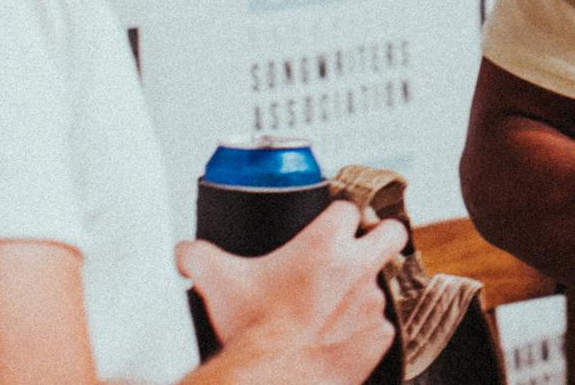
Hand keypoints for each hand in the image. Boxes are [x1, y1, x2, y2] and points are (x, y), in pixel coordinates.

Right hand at [177, 199, 405, 382]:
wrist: (274, 377)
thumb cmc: (253, 330)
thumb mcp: (217, 282)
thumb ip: (197, 257)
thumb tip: (185, 252)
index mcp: (326, 242)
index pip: (348, 207)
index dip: (337, 215)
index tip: (329, 226)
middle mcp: (358, 266)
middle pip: (390, 230)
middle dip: (379, 235)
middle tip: (362, 247)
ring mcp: (374, 302)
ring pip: (383, 282)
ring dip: (365, 289)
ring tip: (337, 304)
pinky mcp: (380, 335)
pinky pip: (381, 324)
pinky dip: (366, 328)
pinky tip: (341, 335)